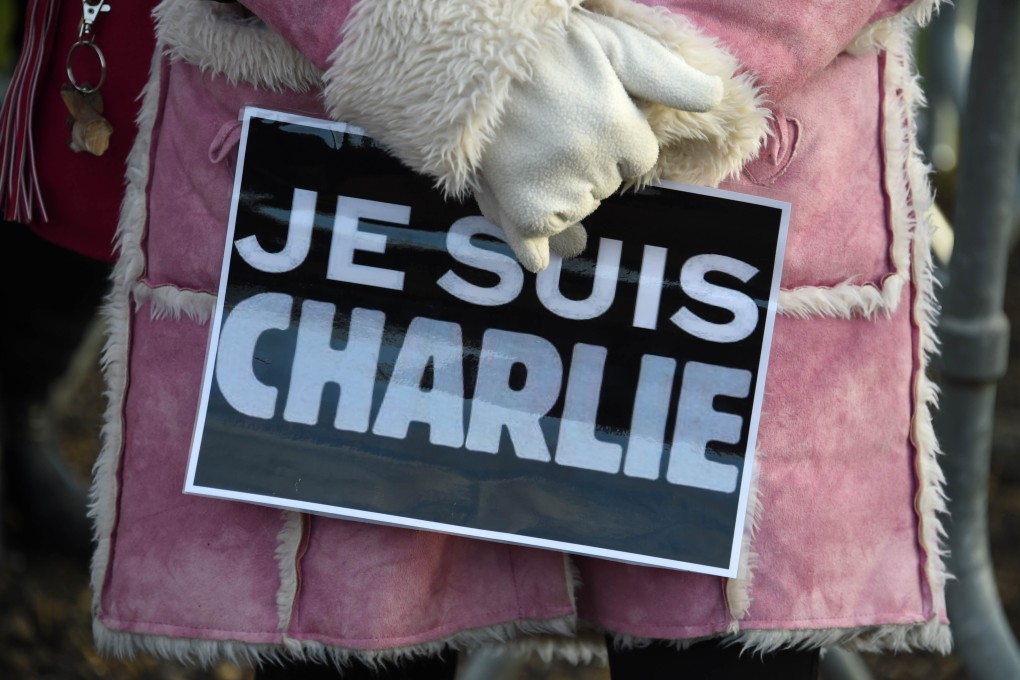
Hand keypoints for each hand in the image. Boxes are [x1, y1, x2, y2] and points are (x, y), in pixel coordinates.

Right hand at [475, 9, 721, 271]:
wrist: (467, 56)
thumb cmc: (542, 45)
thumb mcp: (612, 43)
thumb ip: (664, 74)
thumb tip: (715, 96)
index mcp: (619, 128)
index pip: (638, 160)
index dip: (615, 141)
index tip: (586, 118)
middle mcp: (592, 166)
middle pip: (606, 188)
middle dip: (588, 167)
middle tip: (552, 132)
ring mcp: (555, 192)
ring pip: (575, 212)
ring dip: (561, 198)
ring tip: (530, 161)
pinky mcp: (519, 210)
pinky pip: (538, 244)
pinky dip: (536, 250)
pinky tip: (540, 256)